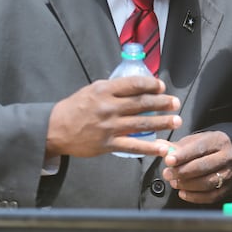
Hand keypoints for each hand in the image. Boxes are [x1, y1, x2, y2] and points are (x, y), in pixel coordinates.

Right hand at [46, 76, 181, 158]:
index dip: (151, 85)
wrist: (55, 129)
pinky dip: (150, 147)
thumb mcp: (91, 90)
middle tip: (175, 103)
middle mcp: (109, 107)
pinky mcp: (108, 144)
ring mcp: (109, 127)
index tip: (162, 87)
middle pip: (142, 103)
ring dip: (162, 122)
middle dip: (162, 103)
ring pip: (141, 123)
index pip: (134, 84)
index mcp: (104, 90)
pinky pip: (133, 146)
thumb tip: (136, 86)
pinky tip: (163, 148)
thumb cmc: (74, 108)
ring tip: (176, 121)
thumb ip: (112, 89)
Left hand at [162, 131, 231, 202]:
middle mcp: (227, 157)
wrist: (226, 154)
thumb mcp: (193, 142)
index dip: (182, 156)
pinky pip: (211, 196)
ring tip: (174, 183)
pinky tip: (183, 193)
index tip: (168, 160)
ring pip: (207, 183)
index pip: (199, 148)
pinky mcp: (228, 188)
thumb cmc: (207, 148)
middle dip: (182, 172)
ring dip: (187, 185)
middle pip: (203, 167)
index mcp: (218, 141)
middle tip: (167, 174)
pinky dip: (194, 197)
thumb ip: (176, 146)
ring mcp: (229, 174)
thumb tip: (160, 147)